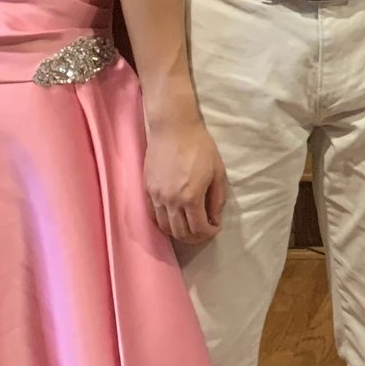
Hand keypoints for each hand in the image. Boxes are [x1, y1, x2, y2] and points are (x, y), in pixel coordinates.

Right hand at [143, 94, 227, 244]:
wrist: (173, 128)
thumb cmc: (199, 147)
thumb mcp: (217, 172)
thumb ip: (217, 199)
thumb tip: (214, 219)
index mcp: (191, 197)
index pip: (199, 229)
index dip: (209, 233)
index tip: (215, 227)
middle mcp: (171, 201)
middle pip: (180, 233)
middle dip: (195, 237)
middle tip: (203, 231)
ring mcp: (156, 196)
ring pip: (164, 228)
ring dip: (178, 233)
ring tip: (189, 227)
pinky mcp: (146, 190)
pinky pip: (153, 216)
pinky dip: (163, 223)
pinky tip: (173, 218)